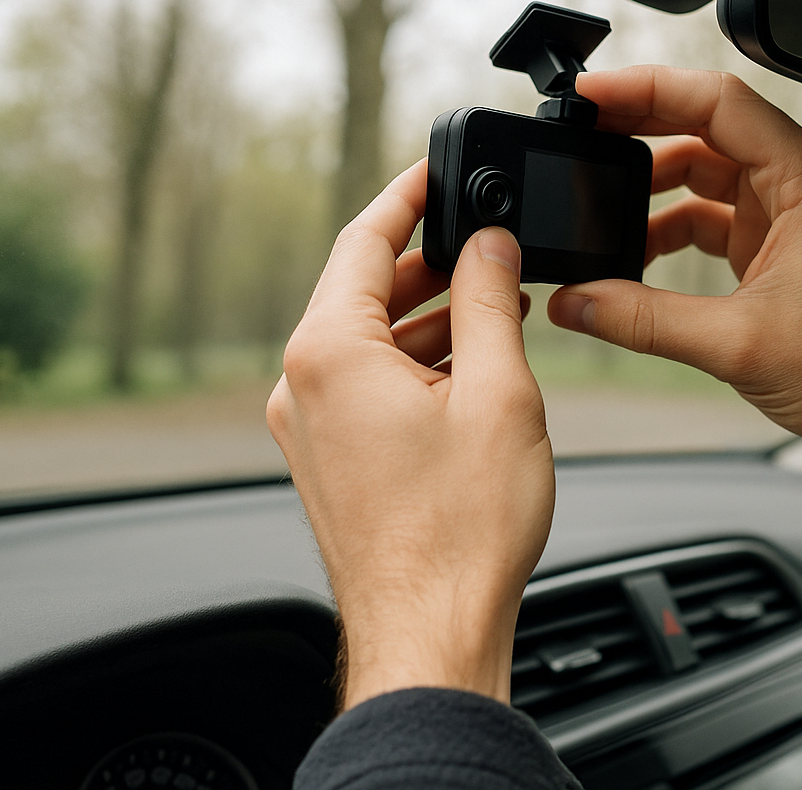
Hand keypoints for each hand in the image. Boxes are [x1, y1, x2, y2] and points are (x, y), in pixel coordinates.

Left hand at [267, 159, 552, 708]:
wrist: (431, 634)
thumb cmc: (460, 532)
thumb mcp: (498, 392)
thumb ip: (489, 301)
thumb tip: (490, 244)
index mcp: (328, 354)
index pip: (363, 239)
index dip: (409, 195)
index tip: (441, 166)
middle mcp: (301, 386)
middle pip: (364, 288)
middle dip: (433, 260)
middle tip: (494, 239)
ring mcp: (309, 428)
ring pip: (370, 340)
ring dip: (432, 315)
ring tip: (500, 303)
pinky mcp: (329, 462)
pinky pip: (368, 384)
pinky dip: (418, 362)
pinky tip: (474, 365)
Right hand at [552, 67, 801, 554]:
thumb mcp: (734, 344)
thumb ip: (643, 320)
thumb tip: (577, 303)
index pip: (719, 101)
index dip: (649, 89)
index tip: (594, 92)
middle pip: (709, 124)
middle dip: (640, 125)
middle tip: (581, 130)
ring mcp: (794, 209)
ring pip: (708, 167)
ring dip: (652, 185)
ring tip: (599, 205)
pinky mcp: (782, 241)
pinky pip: (716, 211)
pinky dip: (672, 225)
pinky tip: (634, 252)